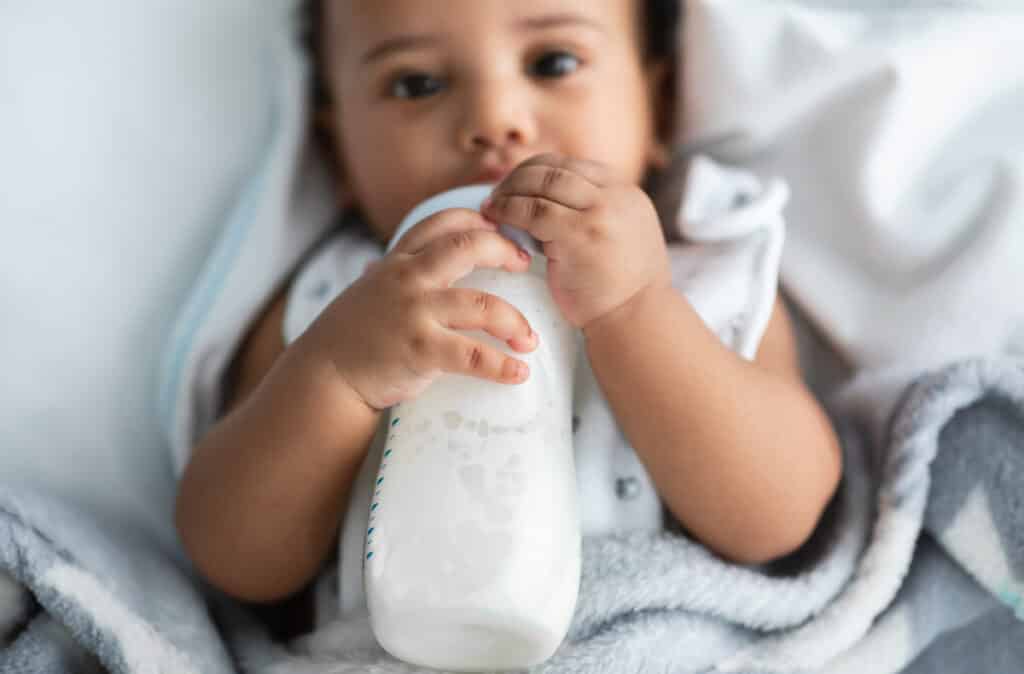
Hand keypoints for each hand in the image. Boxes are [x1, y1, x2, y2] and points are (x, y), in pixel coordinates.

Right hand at [298, 209, 538, 410]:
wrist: (325, 376)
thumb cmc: (352, 335)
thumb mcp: (371, 290)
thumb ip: (392, 274)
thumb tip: (394, 260)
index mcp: (398, 261)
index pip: (442, 221)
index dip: (478, 219)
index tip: (502, 230)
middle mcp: (407, 278)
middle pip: (467, 246)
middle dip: (504, 250)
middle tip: (525, 264)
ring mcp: (414, 313)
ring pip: (482, 305)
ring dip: (515, 322)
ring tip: (529, 339)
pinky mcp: (420, 350)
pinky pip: (474, 355)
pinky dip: (502, 365)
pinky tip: (519, 372)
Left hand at [481, 153, 670, 332]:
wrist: (637, 319)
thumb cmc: (621, 287)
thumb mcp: (620, 235)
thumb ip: (594, 212)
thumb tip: (546, 200)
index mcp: (625, 192)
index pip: (571, 166)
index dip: (536, 171)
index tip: (514, 185)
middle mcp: (615, 196)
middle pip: (554, 169)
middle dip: (518, 177)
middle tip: (497, 193)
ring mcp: (599, 213)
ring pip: (542, 184)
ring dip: (510, 191)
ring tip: (491, 205)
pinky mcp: (580, 235)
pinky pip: (533, 211)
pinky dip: (508, 210)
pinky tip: (494, 218)